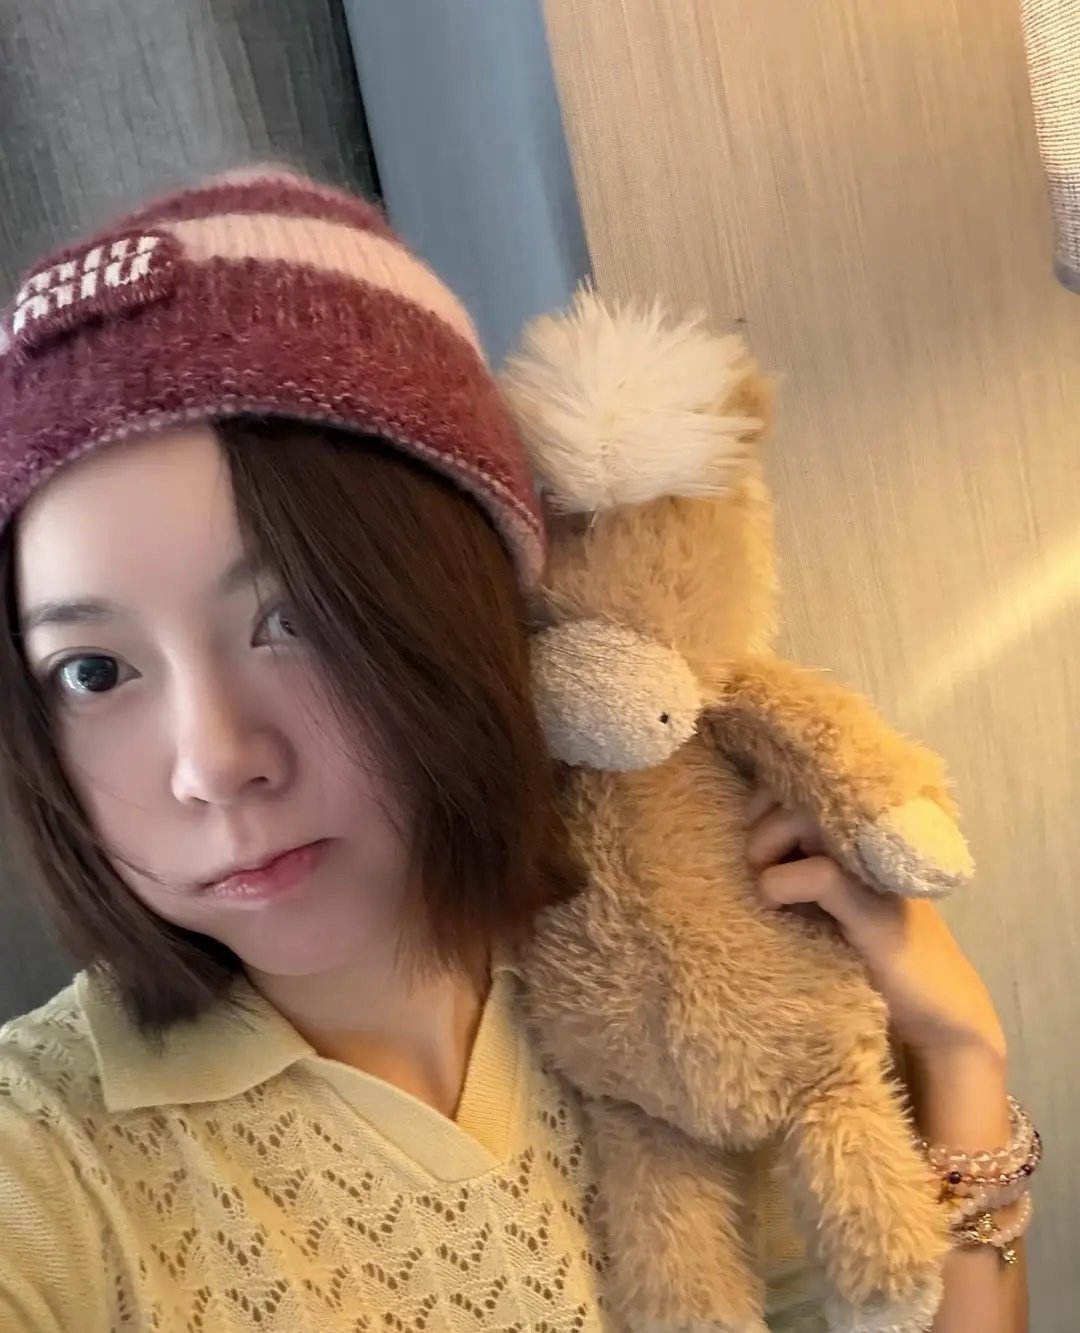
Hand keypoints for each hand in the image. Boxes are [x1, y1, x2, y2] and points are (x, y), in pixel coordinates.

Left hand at [744, 787, 1006, 1063]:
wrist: (934, 1013)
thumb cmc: (871, 952)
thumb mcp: (827, 898)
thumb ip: (802, 862)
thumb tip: (742, 843)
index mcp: (862, 831)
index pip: (804, 780)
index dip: (767, 798)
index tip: (753, 836)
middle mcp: (873, 838)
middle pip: (800, 791)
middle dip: (762, 822)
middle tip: (758, 865)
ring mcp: (877, 870)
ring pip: (806, 818)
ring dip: (768, 844)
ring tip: (765, 883)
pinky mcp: (877, 912)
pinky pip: (819, 875)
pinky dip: (781, 884)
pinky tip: (775, 904)